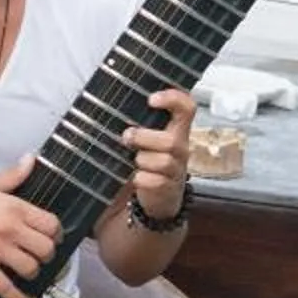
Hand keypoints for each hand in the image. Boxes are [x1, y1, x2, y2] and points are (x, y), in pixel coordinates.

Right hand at [0, 156, 59, 297]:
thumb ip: (12, 176)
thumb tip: (30, 160)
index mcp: (13, 206)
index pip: (51, 224)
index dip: (56, 234)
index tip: (52, 238)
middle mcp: (9, 228)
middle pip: (45, 249)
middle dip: (46, 255)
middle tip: (40, 256)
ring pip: (30, 268)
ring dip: (32, 273)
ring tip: (27, 271)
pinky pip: (5, 287)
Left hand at [122, 87, 196, 218]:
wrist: (157, 198)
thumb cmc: (149, 161)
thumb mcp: (148, 139)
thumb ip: (140, 123)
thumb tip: (111, 105)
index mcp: (177, 131)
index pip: (187, 108)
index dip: (173, 99)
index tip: (151, 99)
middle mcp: (181, 149)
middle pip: (172, 141)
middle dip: (144, 138)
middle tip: (127, 137)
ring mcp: (176, 170)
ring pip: (163, 162)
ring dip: (141, 160)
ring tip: (133, 161)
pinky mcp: (168, 189)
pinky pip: (154, 182)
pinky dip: (140, 179)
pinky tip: (136, 178)